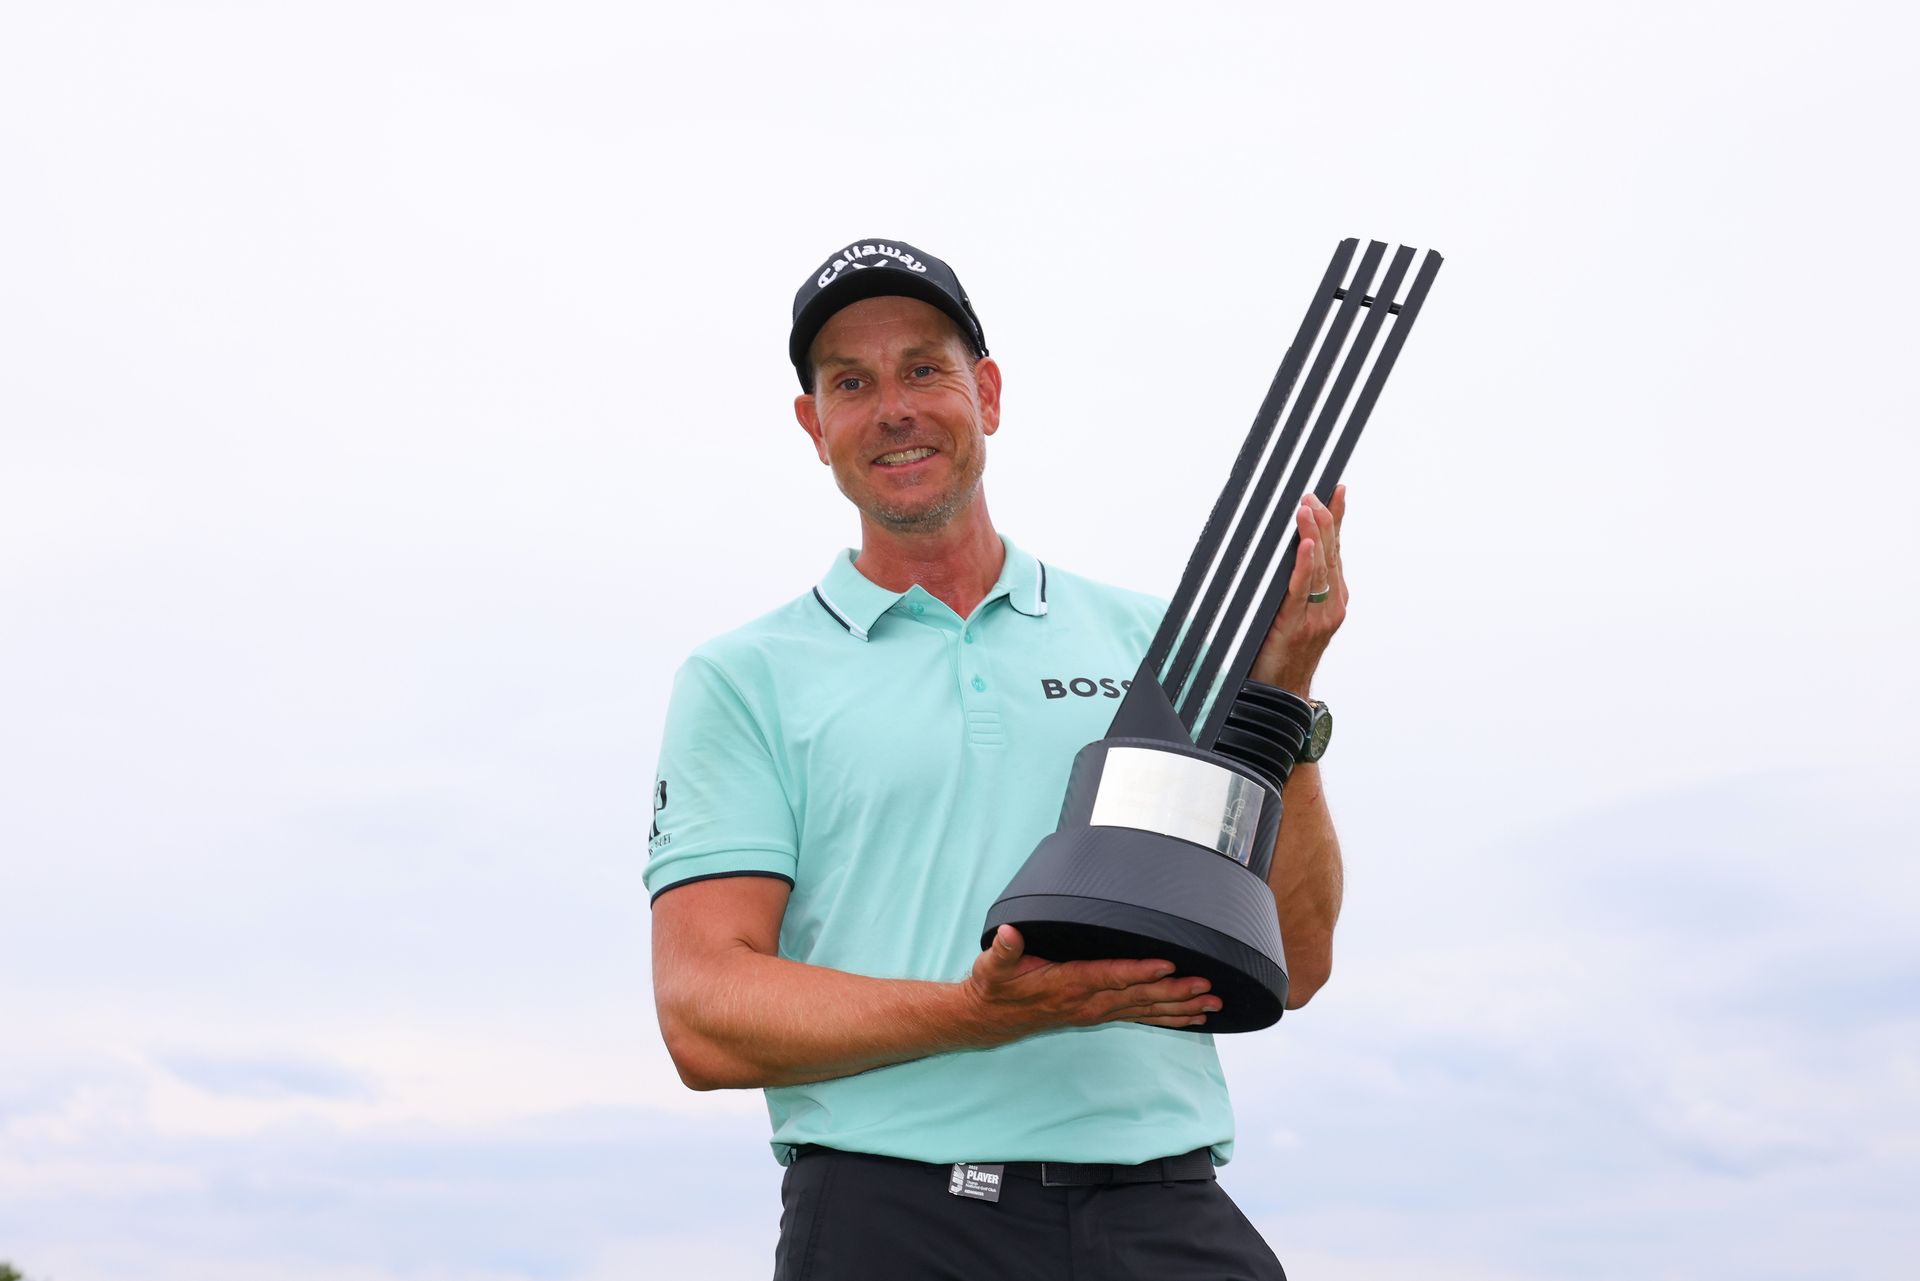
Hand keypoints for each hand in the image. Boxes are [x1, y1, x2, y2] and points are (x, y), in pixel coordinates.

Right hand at [965, 925, 1221, 1034]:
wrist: (990, 1019)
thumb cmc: (996, 988)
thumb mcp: (994, 967)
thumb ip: (1005, 949)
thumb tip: (1010, 933)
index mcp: (1069, 985)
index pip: (1111, 977)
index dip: (1140, 972)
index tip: (1168, 965)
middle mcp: (1089, 1002)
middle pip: (1139, 996)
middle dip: (1175, 992)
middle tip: (1207, 986)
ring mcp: (1097, 1011)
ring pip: (1146, 1009)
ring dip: (1180, 1007)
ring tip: (1211, 1003)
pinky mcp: (1099, 1014)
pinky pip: (1140, 1017)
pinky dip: (1167, 1017)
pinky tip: (1190, 1017)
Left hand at [1248, 485, 1347, 696]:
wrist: (1282, 694)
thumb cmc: (1284, 653)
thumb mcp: (1296, 615)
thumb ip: (1296, 586)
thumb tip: (1285, 552)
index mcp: (1335, 599)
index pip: (1337, 550)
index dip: (1338, 519)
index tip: (1338, 489)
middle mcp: (1332, 604)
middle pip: (1331, 552)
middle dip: (1324, 518)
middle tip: (1313, 493)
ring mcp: (1318, 615)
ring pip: (1319, 566)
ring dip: (1313, 533)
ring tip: (1307, 508)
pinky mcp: (1298, 625)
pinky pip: (1302, 588)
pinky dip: (1305, 564)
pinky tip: (1306, 544)